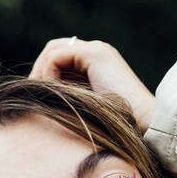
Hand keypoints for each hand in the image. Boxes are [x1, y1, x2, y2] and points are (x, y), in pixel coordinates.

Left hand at [30, 38, 155, 132]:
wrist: (144, 124)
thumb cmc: (120, 127)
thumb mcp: (88, 112)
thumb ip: (71, 101)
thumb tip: (42, 103)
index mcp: (98, 64)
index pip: (62, 58)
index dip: (45, 74)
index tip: (37, 97)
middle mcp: (97, 52)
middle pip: (55, 49)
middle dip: (40, 70)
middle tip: (32, 92)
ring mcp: (97, 50)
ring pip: (54, 50)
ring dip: (42, 71)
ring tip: (39, 92)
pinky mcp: (95, 54)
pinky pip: (57, 56)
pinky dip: (49, 73)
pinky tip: (51, 91)